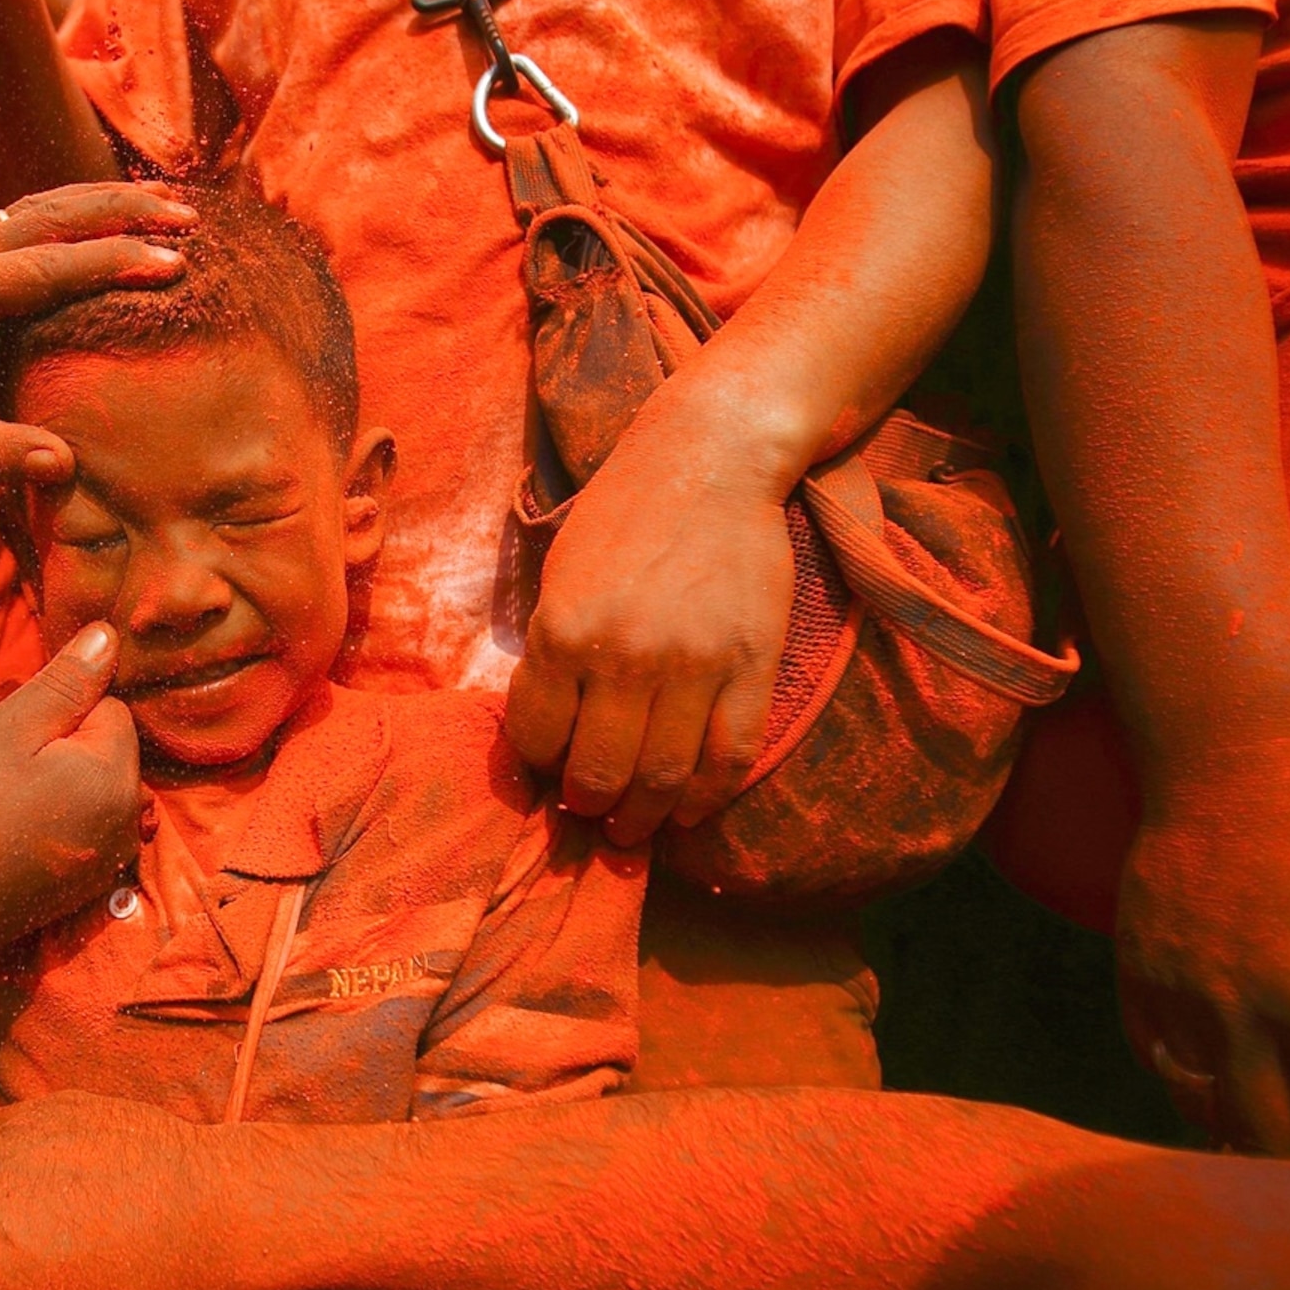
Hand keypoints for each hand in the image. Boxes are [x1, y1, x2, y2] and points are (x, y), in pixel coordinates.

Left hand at [0, 184, 188, 484]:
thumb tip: (64, 463)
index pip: (47, 266)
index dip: (113, 261)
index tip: (175, 261)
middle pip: (52, 213)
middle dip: (123, 209)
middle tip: (191, 215)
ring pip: (41, 206)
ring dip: (105, 201)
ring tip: (170, 204)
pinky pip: (28, 220)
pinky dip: (78, 213)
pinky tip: (112, 222)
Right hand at [0, 625, 143, 971]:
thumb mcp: (6, 731)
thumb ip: (65, 683)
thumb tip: (109, 635)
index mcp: (116, 778)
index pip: (110, 709)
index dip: (57, 716)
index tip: (13, 746)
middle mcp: (127, 823)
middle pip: (107, 751)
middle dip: (61, 750)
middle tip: (1, 779)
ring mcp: (108, 861)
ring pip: (91, 788)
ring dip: (55, 787)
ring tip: (1, 810)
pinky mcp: (85, 888)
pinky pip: (80, 828)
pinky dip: (52, 824)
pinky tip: (8, 841)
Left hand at [506, 373, 800, 844]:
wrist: (710, 461)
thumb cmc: (622, 515)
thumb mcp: (561, 576)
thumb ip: (553, 652)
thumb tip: (545, 736)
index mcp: (565, 631)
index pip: (538, 738)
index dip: (537, 769)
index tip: (544, 776)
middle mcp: (626, 655)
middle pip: (601, 772)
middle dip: (588, 806)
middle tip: (588, 813)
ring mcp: (695, 665)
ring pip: (664, 778)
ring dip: (643, 818)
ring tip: (631, 828)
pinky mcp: (752, 665)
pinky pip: (729, 757)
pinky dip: (706, 798)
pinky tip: (688, 810)